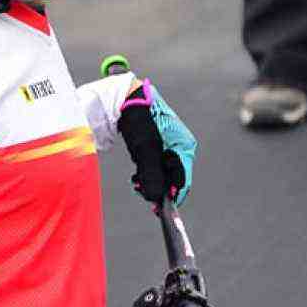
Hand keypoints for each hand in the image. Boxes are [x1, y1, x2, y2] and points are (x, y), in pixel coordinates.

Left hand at [116, 79, 196, 204]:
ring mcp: (170, 149)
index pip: (184, 179)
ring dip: (151, 183)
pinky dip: (147, 175)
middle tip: (140, 190)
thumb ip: (151, 173)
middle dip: (158, 188)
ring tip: (136, 182)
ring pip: (164, 176)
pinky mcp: (158, 150)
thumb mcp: (144, 147)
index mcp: (184, 145)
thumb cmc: (137, 118)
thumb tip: (156, 198)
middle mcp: (181, 148)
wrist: (123, 99)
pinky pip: (157, 169)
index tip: (158, 207)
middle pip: (174, 179)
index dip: (172, 195)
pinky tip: (137, 177)